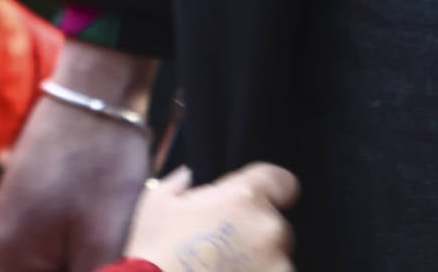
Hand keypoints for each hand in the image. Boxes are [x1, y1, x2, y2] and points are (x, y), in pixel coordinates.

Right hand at [0, 42, 156, 271]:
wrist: (95, 90)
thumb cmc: (99, 161)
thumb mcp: (103, 239)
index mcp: (11, 256)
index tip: (118, 267)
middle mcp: (2, 238)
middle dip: (95, 269)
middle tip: (124, 249)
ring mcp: (15, 214)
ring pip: (54, 262)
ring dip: (89, 260)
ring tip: (121, 237)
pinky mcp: (32, 197)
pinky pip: (55, 240)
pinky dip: (85, 242)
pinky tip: (112, 225)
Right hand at [124, 163, 298, 271]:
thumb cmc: (156, 251)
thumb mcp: (157, 204)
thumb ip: (180, 183)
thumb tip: (188, 176)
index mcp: (244, 197)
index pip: (282, 181)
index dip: (269, 189)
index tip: (253, 202)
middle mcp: (270, 229)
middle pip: (274, 224)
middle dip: (252, 233)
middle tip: (219, 246)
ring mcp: (279, 266)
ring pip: (275, 259)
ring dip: (256, 262)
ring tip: (219, 269)